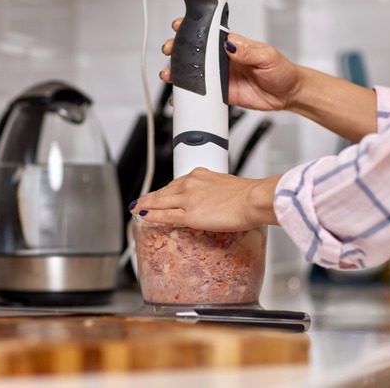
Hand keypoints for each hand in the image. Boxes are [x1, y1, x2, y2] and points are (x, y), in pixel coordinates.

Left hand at [129, 168, 280, 231]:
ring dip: (146, 205)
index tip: (157, 194)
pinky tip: (143, 215)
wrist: (253, 199)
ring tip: (136, 208)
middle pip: (164, 191)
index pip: (176, 183)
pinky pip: (165, 215)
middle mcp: (191, 183)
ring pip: (160, 201)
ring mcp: (188, 199)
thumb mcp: (226, 186)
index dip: (163, 191)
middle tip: (139, 201)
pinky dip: (151, 215)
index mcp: (200, 174)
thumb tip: (213, 201)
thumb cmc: (248, 195)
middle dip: (150, 197)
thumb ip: (214, 191)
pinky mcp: (189, 214)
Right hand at [160, 18, 300, 111]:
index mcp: (233, 45)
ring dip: (179, 73)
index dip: (192, 28)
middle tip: (170, 50)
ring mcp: (220, 78)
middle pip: (195, 52)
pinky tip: (180, 97)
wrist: (288, 95)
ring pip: (194, 73)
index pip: (208, 34)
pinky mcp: (222, 94)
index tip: (179, 26)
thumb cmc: (281, 70)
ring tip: (169, 74)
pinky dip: (189, 97)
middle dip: (178, 49)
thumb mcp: (267, 56)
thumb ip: (247, 50)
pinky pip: (202, 95)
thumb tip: (230, 44)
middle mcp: (223, 60)